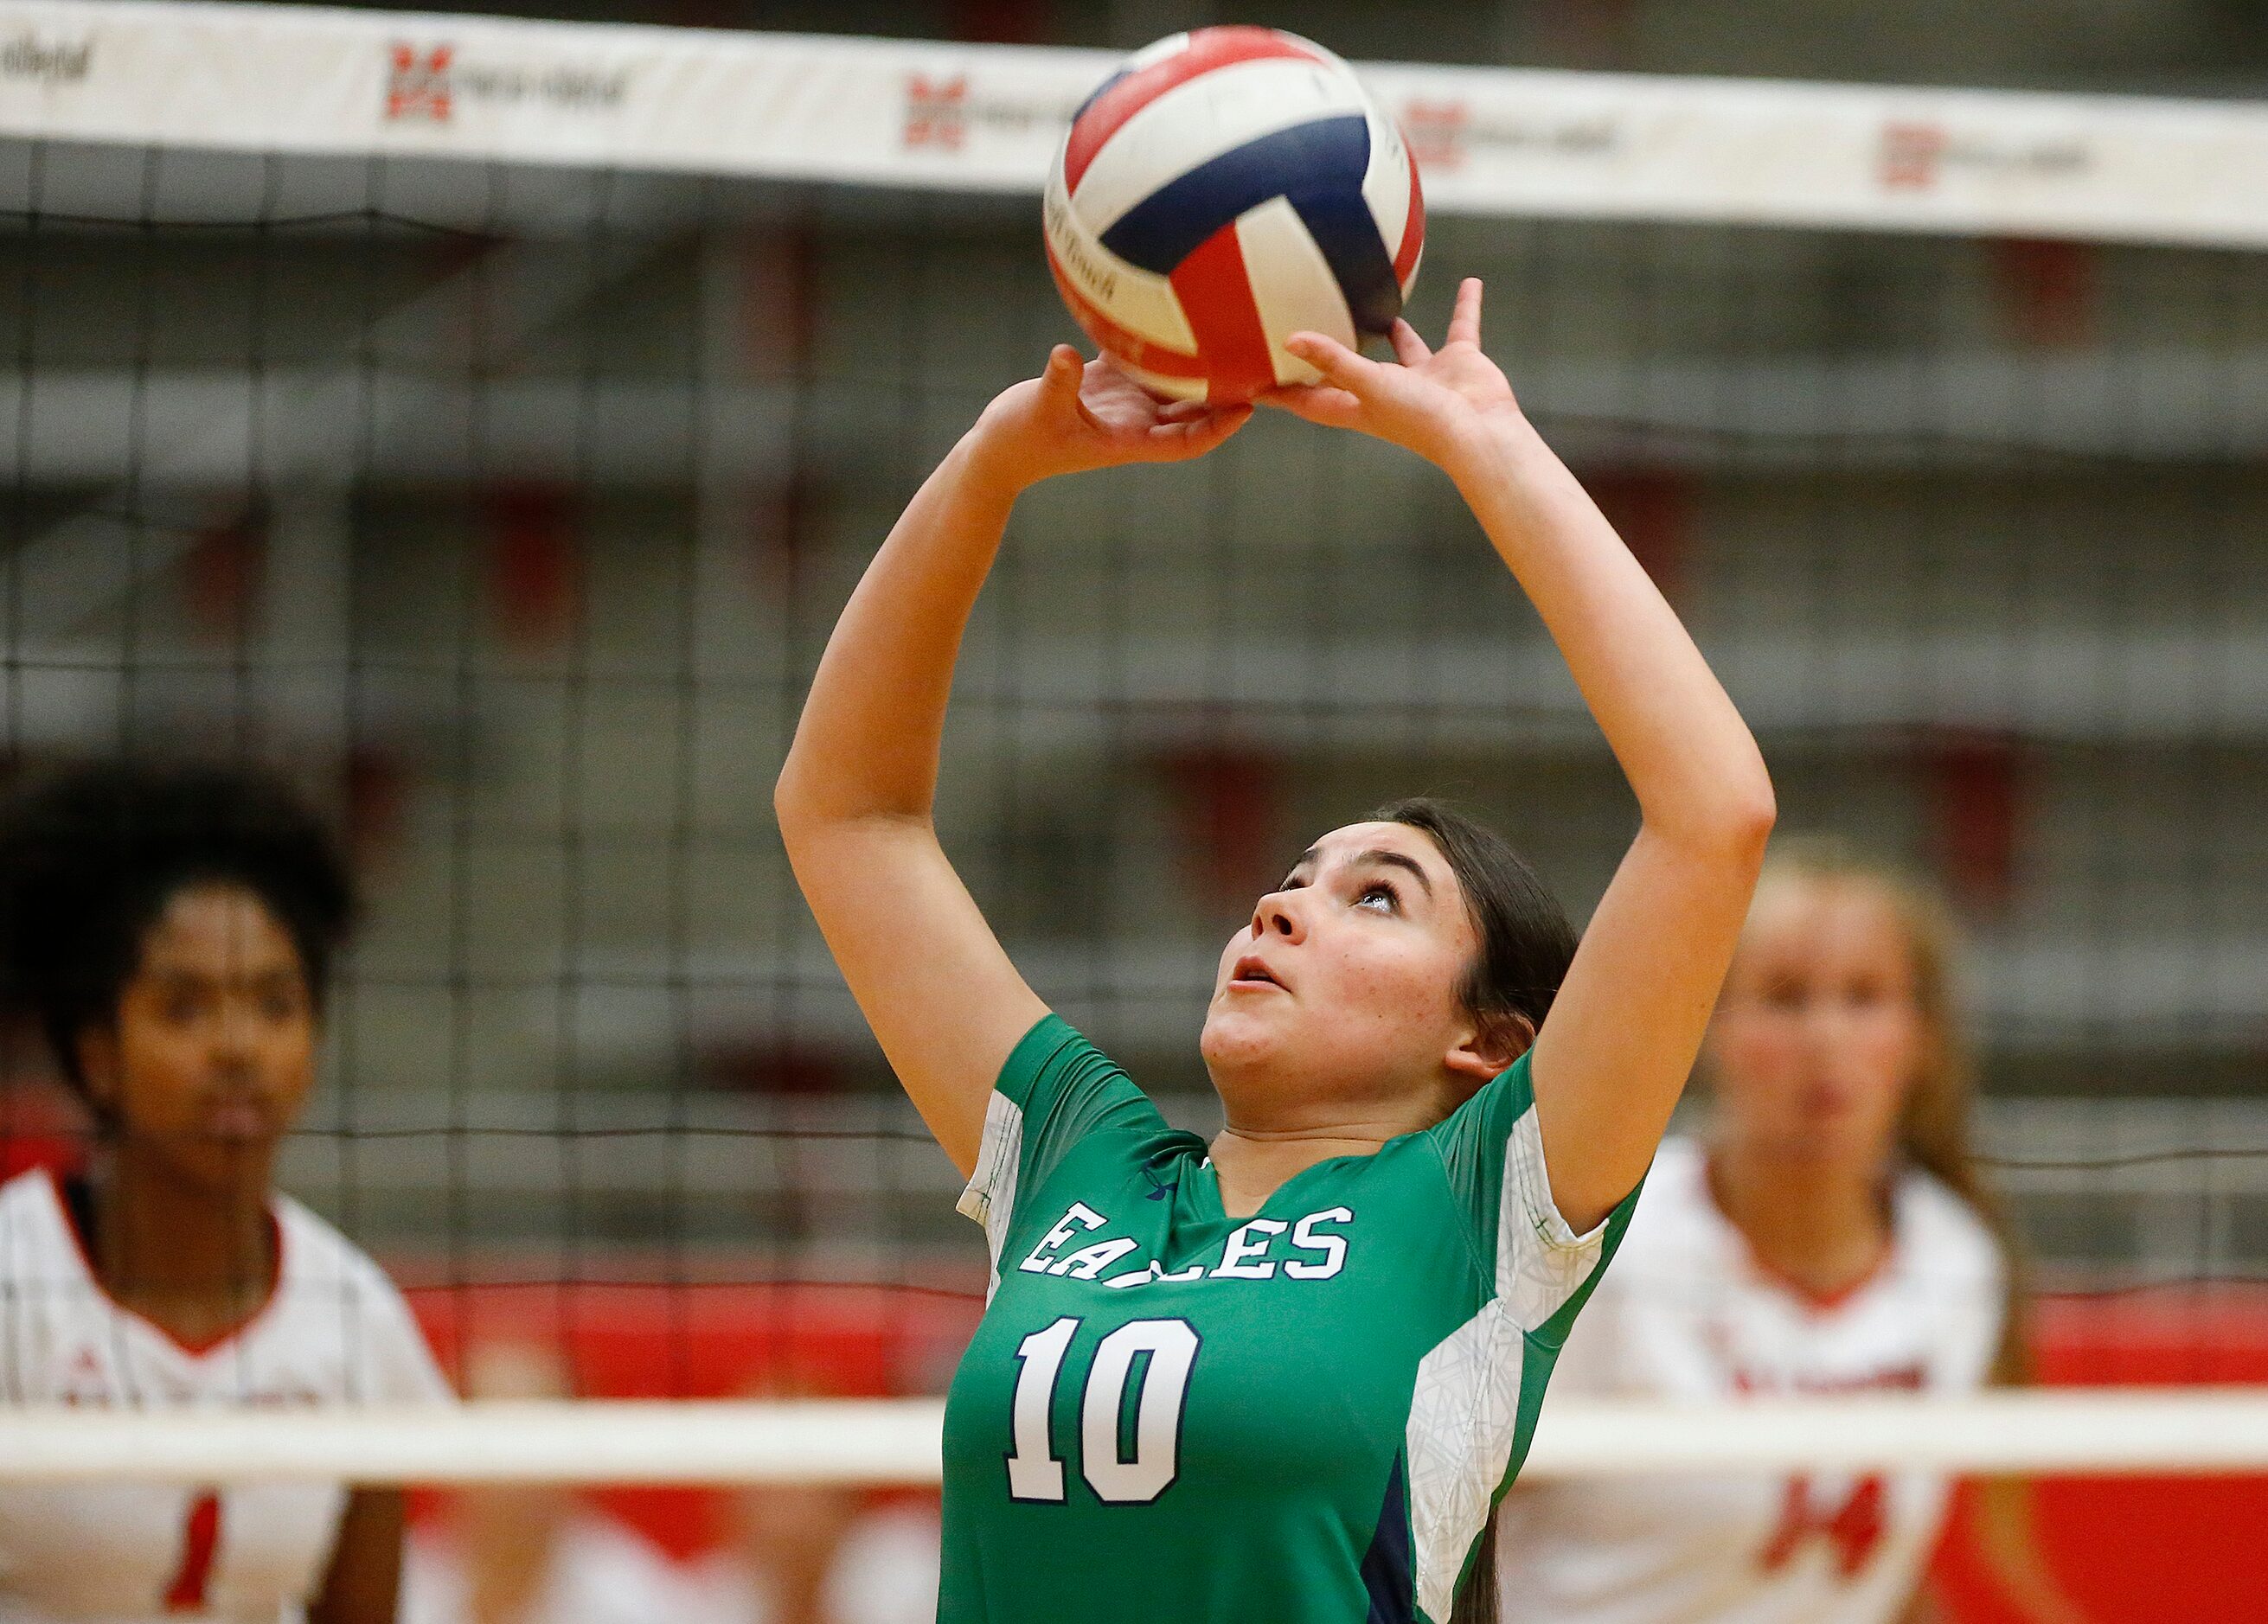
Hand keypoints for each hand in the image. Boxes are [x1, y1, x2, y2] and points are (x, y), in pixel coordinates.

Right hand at [967, 345, 1249, 492]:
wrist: (997, 449)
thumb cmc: (1017, 441)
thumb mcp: (1037, 412)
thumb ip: (1057, 383)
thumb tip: (1065, 354)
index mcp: (1128, 440)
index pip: (1185, 442)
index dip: (1217, 429)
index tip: (1246, 409)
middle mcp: (1133, 421)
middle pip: (1191, 410)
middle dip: (1225, 392)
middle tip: (1258, 361)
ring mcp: (1121, 402)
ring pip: (1172, 382)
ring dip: (1200, 363)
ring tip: (1232, 327)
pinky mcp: (1103, 381)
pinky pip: (1138, 358)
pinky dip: (1155, 340)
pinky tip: (1172, 306)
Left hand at [1260, 278, 1519, 466]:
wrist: (1480, 434)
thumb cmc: (1421, 420)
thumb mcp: (1369, 385)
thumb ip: (1333, 360)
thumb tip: (1290, 340)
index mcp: (1361, 406)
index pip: (1312, 400)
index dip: (1285, 393)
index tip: (1256, 384)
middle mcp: (1390, 392)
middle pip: (1355, 373)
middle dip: (1336, 360)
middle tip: (1315, 335)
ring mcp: (1426, 379)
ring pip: (1406, 350)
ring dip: (1396, 333)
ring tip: (1381, 309)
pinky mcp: (1458, 363)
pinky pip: (1462, 326)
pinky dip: (1467, 306)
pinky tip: (1471, 283)